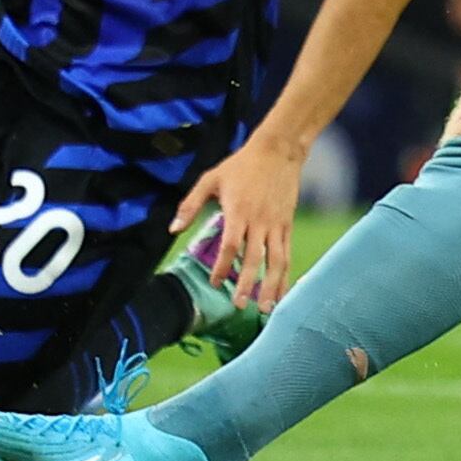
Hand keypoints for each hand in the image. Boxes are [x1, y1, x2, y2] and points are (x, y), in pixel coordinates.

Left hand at [172, 136, 303, 312]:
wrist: (278, 151)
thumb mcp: (210, 179)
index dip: (223, 266)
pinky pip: (287, 255)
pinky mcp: (287, 226)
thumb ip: (190, 205)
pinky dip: (285, 276)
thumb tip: (172, 229)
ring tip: (265, 309)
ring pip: (276, 261)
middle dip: (246, 284)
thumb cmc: (240, 165)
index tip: (215, 282)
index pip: (230, 245)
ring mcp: (276, 225)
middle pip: (254, 258)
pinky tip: (281, 293)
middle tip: (237, 305)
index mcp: (238, 211)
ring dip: (271, 286)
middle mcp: (259, 221)